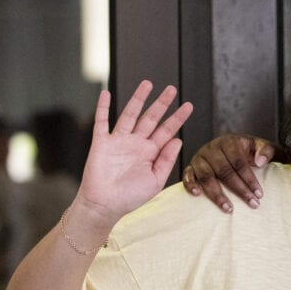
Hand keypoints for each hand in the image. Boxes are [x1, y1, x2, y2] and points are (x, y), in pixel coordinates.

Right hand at [75, 81, 192, 222]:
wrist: (105, 205)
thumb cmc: (131, 197)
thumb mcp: (156, 180)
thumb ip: (167, 159)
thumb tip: (178, 139)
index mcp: (150, 153)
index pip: (167, 131)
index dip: (177, 118)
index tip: (189, 106)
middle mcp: (136, 143)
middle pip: (151, 118)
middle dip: (162, 103)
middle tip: (172, 89)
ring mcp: (119, 141)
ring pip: (130, 114)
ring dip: (138, 99)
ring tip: (148, 83)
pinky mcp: (101, 143)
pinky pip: (102, 122)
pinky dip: (103, 107)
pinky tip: (106, 93)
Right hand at [181, 134, 275, 211]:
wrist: (231, 147)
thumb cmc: (246, 150)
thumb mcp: (258, 146)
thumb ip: (265, 150)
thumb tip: (260, 162)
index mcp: (229, 142)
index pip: (239, 162)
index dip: (249, 179)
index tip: (260, 194)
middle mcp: (212, 149)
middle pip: (225, 171)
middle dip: (240, 190)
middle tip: (253, 203)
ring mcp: (200, 158)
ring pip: (207, 176)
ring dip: (217, 194)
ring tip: (229, 209)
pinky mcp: (191, 167)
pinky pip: (187, 175)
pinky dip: (190, 184)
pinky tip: (197, 194)